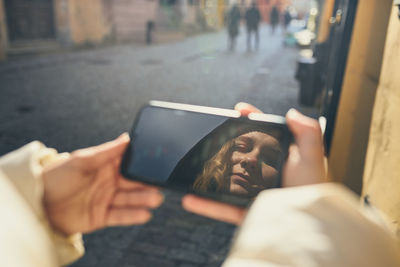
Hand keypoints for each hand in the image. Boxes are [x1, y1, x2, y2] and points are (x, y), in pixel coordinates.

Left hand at [42, 133, 163, 234]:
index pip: (129, 163)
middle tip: (161, 183)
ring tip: (156, 199)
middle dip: (147, 183)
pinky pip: (121, 216)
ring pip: (130, 199)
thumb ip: (105, 151)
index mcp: (105, 166)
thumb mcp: (81, 160)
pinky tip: (145, 214)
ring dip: (144, 199)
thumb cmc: (56, 177)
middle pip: (133, 182)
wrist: (38, 204)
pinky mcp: (102, 216)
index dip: (142, 163)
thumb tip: (127, 138)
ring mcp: (107, 199)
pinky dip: (133, 216)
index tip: (157, 162)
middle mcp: (109, 182)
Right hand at [182, 103, 326, 224]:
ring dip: (209, 174)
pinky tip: (190, 198)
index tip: (239, 110)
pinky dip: (206, 205)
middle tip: (213, 134)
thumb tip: (292, 113)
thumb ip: (307, 132)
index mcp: (280, 159)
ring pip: (226, 181)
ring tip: (195, 165)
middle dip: (226, 144)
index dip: (250, 120)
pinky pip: (222, 208)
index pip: (263, 134)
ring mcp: (253, 193)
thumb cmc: (315, 192)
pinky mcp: (247, 213)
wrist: (312, 226)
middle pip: (241, 154)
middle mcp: (266, 174)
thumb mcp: (313, 156)